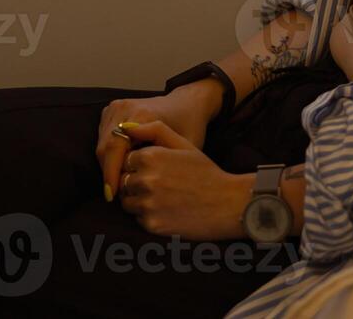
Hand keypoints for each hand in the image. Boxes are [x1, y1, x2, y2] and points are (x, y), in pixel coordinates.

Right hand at [96, 81, 221, 201]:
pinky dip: (109, 154)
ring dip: (107, 164)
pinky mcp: (112, 109)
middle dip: (109, 172)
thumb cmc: (189, 126)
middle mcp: (125, 107)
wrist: (187, 102)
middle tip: (116, 194)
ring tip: (120, 182)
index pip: (115, 147)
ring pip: (101, 143)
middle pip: (105, 147)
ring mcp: (117, 106)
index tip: (113, 195)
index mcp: (142, 114)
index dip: (111, 174)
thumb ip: (165, 165)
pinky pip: (103, 137)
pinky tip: (122, 165)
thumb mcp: (184, 146)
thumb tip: (141, 189)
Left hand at [114, 120, 253, 240]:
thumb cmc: (205, 171)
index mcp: (150, 156)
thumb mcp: (184, 144)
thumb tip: (126, 127)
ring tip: (164, 198)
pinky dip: (149, 216)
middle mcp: (145, 180)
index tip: (157, 170)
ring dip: (139, 200)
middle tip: (162, 185)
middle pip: (124, 182)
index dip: (139, 165)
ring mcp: (147, 204)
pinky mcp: (152, 224)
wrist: (228, 203)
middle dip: (137, 183)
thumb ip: (154, 130)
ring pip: (128, 202)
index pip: (127, 161)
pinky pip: (139, 219)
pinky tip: (169, 211)